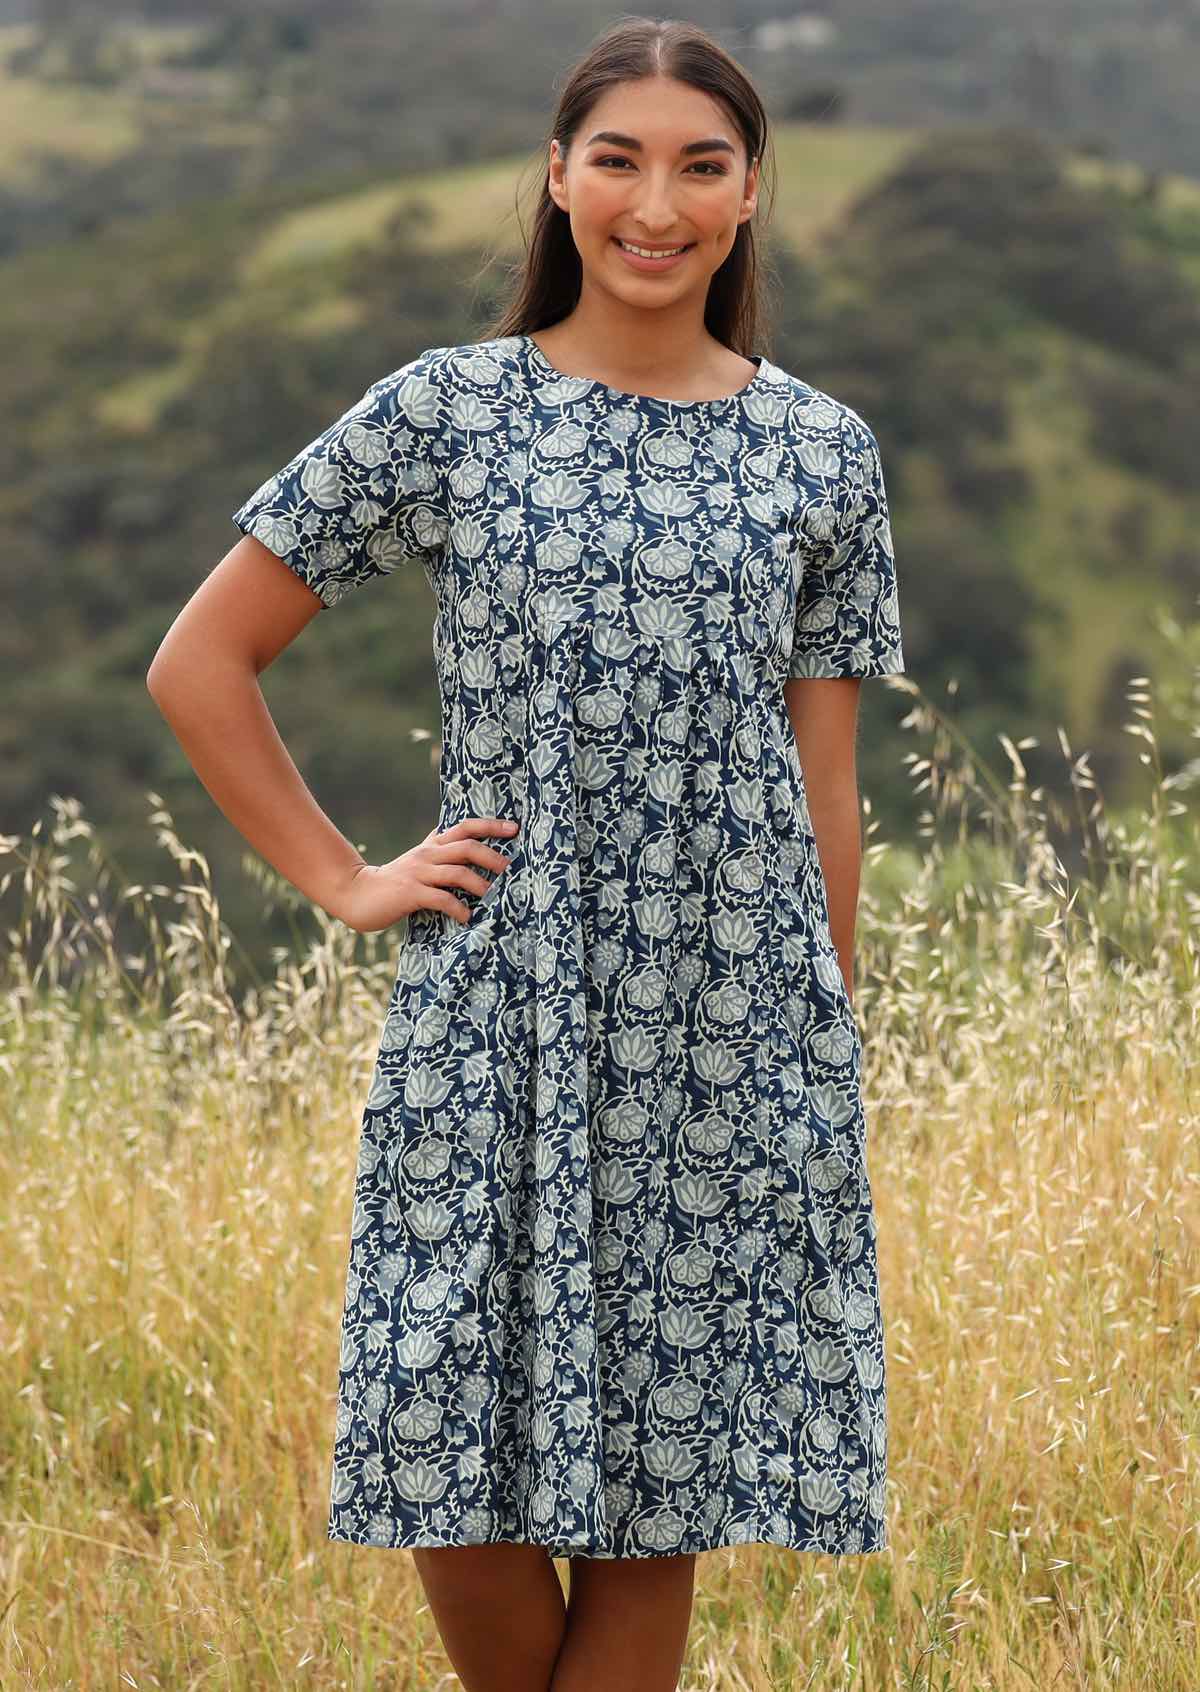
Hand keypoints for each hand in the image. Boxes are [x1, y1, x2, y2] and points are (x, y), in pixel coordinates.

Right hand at [334, 816, 520, 934]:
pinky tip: (468, 918)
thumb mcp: (419, 860)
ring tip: (495, 898)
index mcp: (433, 845)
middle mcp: (428, 854)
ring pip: (457, 873)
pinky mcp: (410, 893)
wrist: (357, 893)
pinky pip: (441, 899)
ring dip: (480, 885)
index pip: (465, 827)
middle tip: (511, 870)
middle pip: (467, 847)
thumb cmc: (395, 880)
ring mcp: (418, 873)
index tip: (514, 828)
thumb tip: (467, 844)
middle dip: (493, 857)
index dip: (490, 825)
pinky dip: (458, 909)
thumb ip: (439, 851)